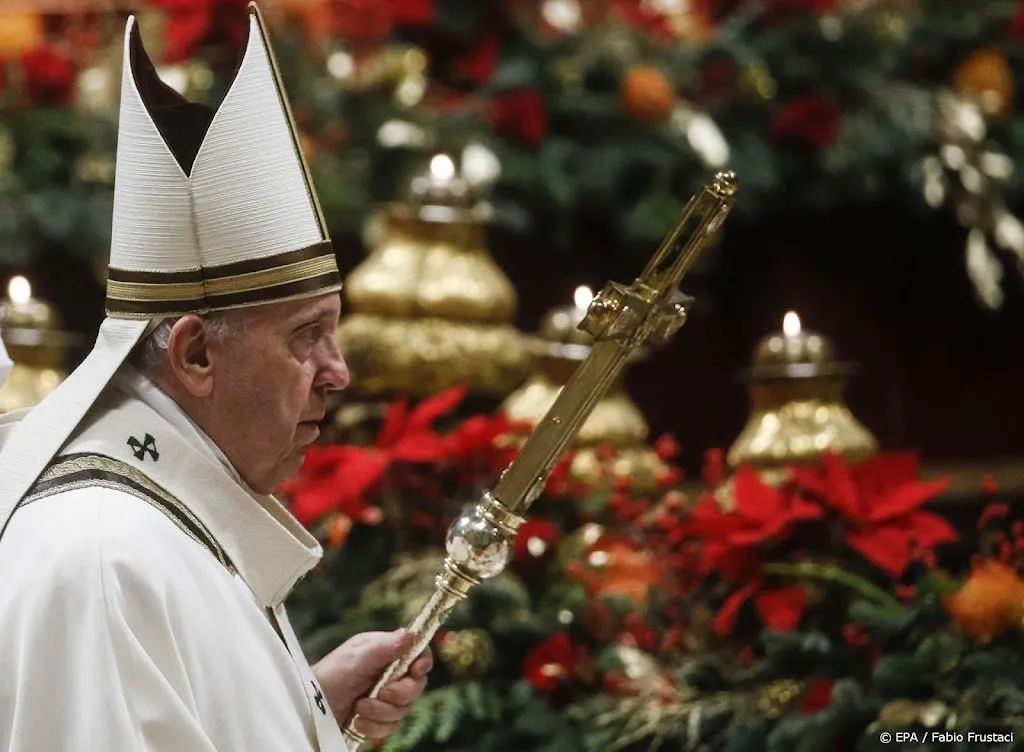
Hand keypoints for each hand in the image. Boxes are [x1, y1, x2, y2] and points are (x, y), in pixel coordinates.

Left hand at [313, 629, 432, 739]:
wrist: (309, 708)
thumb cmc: (328, 676)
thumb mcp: (355, 657)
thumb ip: (384, 647)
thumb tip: (410, 634)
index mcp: (386, 651)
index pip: (417, 653)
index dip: (422, 663)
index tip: (415, 671)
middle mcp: (388, 672)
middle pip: (416, 684)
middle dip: (400, 693)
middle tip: (382, 694)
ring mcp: (384, 696)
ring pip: (404, 708)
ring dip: (381, 712)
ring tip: (359, 707)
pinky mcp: (378, 718)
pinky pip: (391, 726)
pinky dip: (374, 726)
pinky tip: (357, 721)